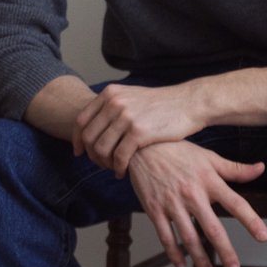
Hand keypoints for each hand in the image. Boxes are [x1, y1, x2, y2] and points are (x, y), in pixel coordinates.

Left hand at [73, 82, 203, 175]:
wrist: (189, 103)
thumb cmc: (161, 104)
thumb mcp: (132, 96)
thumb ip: (112, 106)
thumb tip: (93, 125)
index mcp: (110, 94)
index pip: (81, 120)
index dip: (77, 139)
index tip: (80, 152)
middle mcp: (115, 103)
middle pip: (89, 136)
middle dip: (91, 155)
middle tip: (99, 164)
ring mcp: (126, 117)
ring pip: (101, 149)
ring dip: (104, 164)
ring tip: (112, 169)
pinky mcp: (139, 133)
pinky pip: (119, 157)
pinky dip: (117, 168)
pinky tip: (122, 172)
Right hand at [127, 141, 266, 266]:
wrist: (142, 146)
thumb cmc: (178, 151)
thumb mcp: (209, 157)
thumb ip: (235, 168)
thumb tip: (261, 168)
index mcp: (209, 180)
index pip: (235, 203)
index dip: (251, 220)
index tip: (263, 236)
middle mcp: (192, 194)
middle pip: (212, 227)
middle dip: (225, 250)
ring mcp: (172, 203)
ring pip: (188, 237)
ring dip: (199, 257)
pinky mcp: (154, 209)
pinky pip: (165, 236)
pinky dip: (173, 252)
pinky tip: (181, 264)